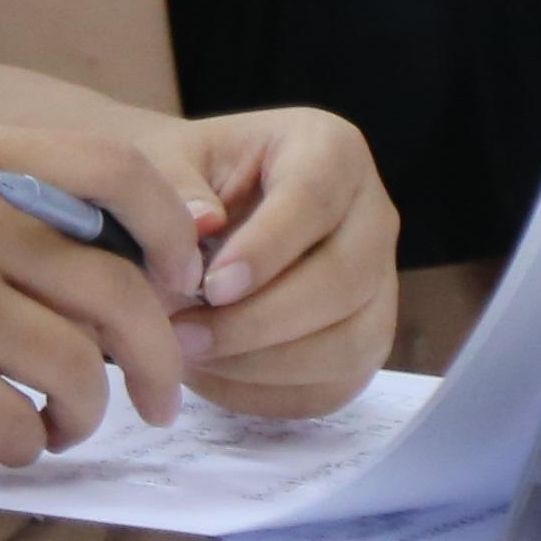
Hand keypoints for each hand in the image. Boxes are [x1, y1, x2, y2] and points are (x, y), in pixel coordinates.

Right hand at [0, 122, 211, 464]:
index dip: (166, 227)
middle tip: (158, 398)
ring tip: (66, 425)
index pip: (111, 168)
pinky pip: (16, 421)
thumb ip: (16, 206)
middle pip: (117, 293)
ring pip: (77, 368)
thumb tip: (146, 263)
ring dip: (88, 413)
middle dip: (158, 359)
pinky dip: (30, 445)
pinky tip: (12, 442)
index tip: (178, 279)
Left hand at [134, 103, 398, 419]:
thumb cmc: (178, 180)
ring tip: (187, 355)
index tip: (212, 286)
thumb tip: (202, 223)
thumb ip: (173, 186)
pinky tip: (211, 376)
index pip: (313, 199)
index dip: (266, 250)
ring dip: (264, 363)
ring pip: (350, 342)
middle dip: (261, 321)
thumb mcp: (161, 159)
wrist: (191, 213)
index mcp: (329, 149)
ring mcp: (379, 282)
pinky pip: (336, 383)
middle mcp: (371, 214)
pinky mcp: (365, 338)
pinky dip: (271, 392)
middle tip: (183, 337)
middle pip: (344, 280)